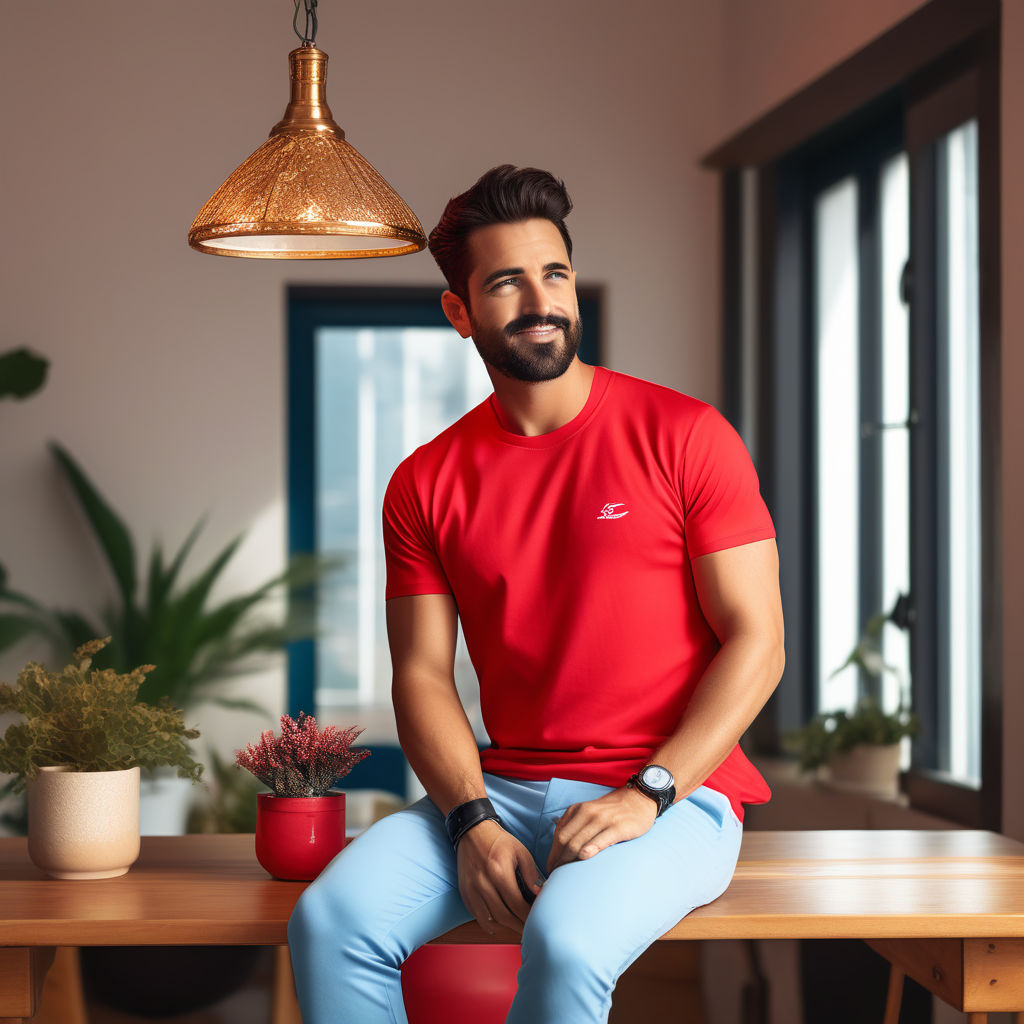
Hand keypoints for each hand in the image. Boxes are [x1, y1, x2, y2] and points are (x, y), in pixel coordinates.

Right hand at [456, 820, 543, 935]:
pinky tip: (497, 923)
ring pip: (489, 919)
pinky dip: (487, 922)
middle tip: (529, 929)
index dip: (528, 916)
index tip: (537, 920)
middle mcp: (483, 883)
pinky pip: (476, 914)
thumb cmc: (499, 841)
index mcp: (499, 872)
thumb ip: (531, 873)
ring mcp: (471, 889)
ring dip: (504, 927)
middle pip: (503, 916)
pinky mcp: (464, 891)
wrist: (473, 831)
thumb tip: (540, 893)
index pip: (517, 904)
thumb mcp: (521, 851)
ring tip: (516, 927)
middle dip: (518, 926)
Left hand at [546, 785, 657, 872]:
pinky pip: (601, 840)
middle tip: (557, 875)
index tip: (551, 867)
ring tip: (567, 876)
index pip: (559, 835)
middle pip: (565, 840)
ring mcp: (603, 819)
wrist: (639, 799)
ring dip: (569, 861)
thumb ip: (575, 825)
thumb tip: (560, 848)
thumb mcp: (589, 811)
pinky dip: (590, 850)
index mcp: (577, 810)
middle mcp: (587, 812)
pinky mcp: (618, 827)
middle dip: (558, 860)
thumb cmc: (612, 811)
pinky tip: (584, 859)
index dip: (553, 854)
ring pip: (579, 842)